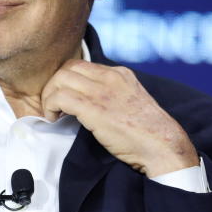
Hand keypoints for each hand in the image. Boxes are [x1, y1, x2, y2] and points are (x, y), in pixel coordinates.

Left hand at [42, 60, 197, 176]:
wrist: (162, 145)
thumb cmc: (148, 132)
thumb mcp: (131, 102)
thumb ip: (113, 95)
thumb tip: (90, 102)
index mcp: (120, 73)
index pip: (82, 66)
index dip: (66, 80)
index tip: (63, 97)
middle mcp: (110, 76)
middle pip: (68, 67)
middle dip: (53, 85)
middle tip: (52, 104)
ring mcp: (102, 90)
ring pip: (60, 78)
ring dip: (49, 96)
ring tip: (52, 112)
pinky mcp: (93, 107)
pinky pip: (60, 97)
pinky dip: (50, 106)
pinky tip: (53, 119)